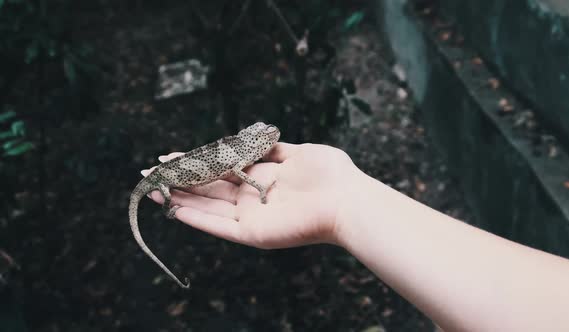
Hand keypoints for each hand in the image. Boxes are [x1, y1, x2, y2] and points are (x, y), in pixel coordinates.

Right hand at [142, 143, 361, 248]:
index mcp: (261, 177)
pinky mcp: (252, 234)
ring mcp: (251, 217)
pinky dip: (194, 218)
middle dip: (179, 181)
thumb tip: (254, 139)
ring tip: (151, 187)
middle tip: (149, 172)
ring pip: (207, 207)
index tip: (171, 157)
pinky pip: (217, 226)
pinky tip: (172, 208)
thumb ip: (272, 147)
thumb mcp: (298, 152)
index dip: (195, 164)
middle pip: (208, 189)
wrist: (347, 200)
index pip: (220, 171)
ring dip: (179, 198)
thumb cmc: (329, 174)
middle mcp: (252, 198)